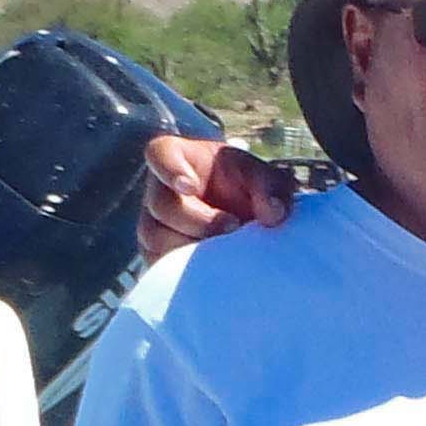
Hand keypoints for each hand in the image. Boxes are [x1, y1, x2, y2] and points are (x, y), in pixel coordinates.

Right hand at [140, 135, 299, 263]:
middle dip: (198, 220)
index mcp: (180, 159)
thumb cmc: (246, 186)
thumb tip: (272, 213)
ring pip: (157, 239)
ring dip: (191, 247)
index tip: (189, 186)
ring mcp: (154, 223)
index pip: (160, 154)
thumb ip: (271, 188)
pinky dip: (185, 271)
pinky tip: (213, 269)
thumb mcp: (264, 179)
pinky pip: (160, 265)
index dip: (170, 170)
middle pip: (161, 205)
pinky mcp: (157, 254)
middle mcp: (159, 190)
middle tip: (233, 226)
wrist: (242, 215)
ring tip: (226, 251)